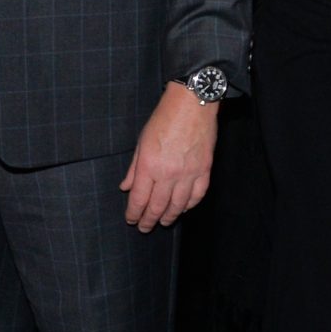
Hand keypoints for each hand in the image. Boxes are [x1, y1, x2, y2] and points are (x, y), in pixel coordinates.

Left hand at [120, 83, 218, 231]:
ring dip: (169, 217)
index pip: (139, 199)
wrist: (192, 104)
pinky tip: (183, 208)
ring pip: (178, 205)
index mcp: (150, 165)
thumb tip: (126, 187)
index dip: (134, 213)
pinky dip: (189, 205)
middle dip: (149, 220)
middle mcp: (169, 173)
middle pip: (157, 206)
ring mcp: (189, 173)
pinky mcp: (204, 170)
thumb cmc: (164, 118)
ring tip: (164, 222)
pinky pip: (197, 195)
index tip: (131, 220)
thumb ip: (134, 168)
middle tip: (145, 228)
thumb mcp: (141, 142)